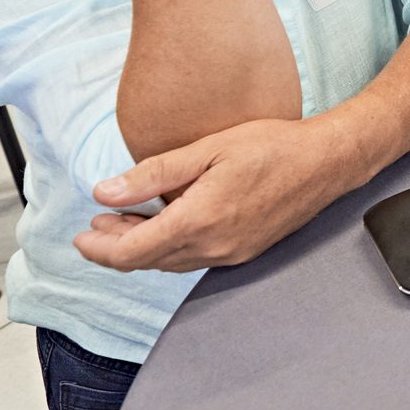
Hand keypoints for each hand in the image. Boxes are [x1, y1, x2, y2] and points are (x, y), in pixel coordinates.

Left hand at [74, 115, 358, 273]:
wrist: (327, 161)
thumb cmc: (273, 146)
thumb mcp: (208, 149)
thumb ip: (153, 174)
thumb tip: (105, 192)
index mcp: (200, 221)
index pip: (131, 252)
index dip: (99, 248)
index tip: (81, 234)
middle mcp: (214, 246)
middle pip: (147, 261)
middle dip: (115, 246)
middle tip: (96, 223)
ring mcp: (232, 252)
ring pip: (170, 262)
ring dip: (141, 247)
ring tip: (124, 221)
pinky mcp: (245, 250)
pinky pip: (194, 257)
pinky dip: (169, 246)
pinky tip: (166, 224)